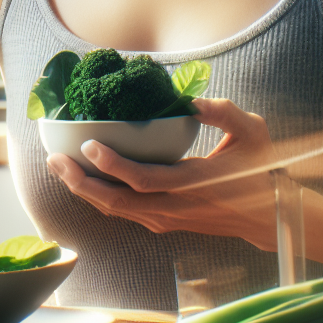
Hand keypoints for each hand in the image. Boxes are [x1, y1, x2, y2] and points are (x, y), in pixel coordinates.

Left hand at [46, 99, 278, 249]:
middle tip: (54, 159)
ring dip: (83, 191)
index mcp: (194, 184)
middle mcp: (174, 206)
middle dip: (81, 183)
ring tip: (58, 166)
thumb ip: (224, 112)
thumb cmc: (258, 168)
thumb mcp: (252, 132)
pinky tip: (80, 177)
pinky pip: (122, 212)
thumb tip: (190, 100)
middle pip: (117, 202)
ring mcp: (166, 218)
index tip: (88, 144)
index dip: (113, 166)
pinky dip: (97, 196)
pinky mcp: (162, 222)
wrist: (268, 216)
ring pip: (115, 211)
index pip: (144, 180)